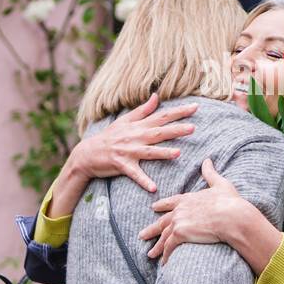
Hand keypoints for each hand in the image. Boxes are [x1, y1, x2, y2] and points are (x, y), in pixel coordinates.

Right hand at [46, 93, 197, 218]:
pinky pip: (134, 174)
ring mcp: (128, 151)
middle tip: (193, 128)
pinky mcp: (121, 165)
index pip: (162, 116)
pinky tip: (154, 187)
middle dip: (175, 130)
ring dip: (163, 152)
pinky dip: (143, 180)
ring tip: (178, 153)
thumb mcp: (125, 120)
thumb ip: (143, 110)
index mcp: (138, 126)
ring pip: (148, 152)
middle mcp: (135, 137)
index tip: (195, 107)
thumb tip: (157, 96)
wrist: (87, 153)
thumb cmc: (109, 136)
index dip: (179, 112)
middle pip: (158, 132)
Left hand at [139, 158, 249, 264]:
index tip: (154, 208)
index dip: (162, 205)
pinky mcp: (180, 234)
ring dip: (157, 247)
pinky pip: (169, 247)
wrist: (232, 216)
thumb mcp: (220, 184)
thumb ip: (210, 173)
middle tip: (142, 235)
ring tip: (150, 254)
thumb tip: (207, 160)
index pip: (171, 202)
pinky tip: (163, 263)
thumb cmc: (229, 201)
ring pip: (163, 237)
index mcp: (188, 198)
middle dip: (152, 229)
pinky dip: (166, 255)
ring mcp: (178, 222)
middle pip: (162, 221)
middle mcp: (180, 210)